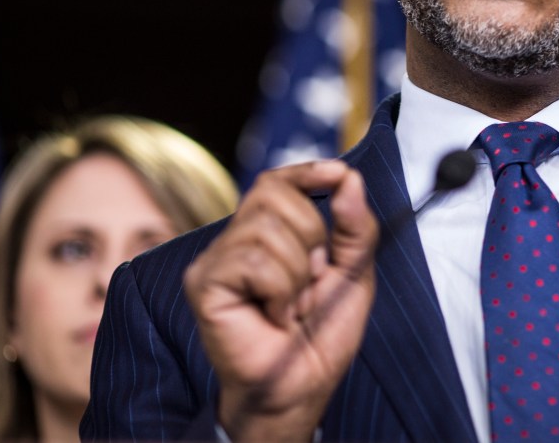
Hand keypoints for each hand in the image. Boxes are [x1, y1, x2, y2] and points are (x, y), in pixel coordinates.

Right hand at [184, 160, 377, 441]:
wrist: (301, 387)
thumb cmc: (321, 336)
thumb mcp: (354, 273)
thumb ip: (355, 226)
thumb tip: (349, 178)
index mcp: (269, 233)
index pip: (277, 181)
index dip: (306, 171)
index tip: (338, 174)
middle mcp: (237, 240)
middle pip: (275, 194)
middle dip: (312, 237)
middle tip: (311, 282)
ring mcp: (216, 260)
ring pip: (267, 228)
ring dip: (297, 273)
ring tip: (292, 305)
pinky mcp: (203, 283)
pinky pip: (254, 261)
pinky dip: (280, 291)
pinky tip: (274, 316)